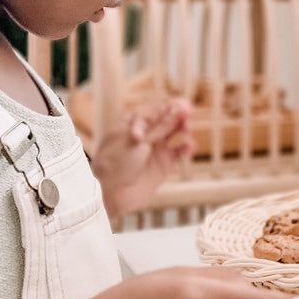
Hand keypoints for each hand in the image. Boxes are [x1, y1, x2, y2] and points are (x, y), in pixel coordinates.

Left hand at [91, 98, 194, 219]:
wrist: (109, 194)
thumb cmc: (114, 163)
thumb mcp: (137, 141)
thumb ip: (160, 127)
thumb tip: (179, 109)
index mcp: (134, 122)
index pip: (156, 107)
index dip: (171, 105)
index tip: (184, 106)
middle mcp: (146, 133)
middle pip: (168, 118)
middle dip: (179, 115)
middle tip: (187, 116)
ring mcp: (155, 148)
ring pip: (175, 133)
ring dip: (183, 128)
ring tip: (187, 130)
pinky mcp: (163, 164)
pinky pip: (179, 153)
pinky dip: (186, 148)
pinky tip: (189, 147)